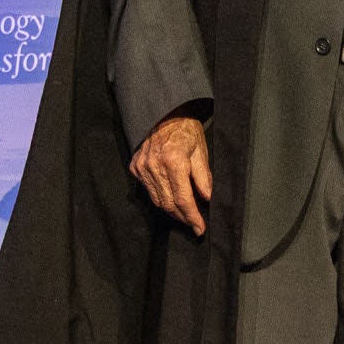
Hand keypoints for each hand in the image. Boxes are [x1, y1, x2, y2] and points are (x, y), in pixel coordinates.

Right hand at [130, 110, 212, 234]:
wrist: (165, 114)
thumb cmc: (186, 131)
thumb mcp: (201, 151)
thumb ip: (203, 177)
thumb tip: (207, 199)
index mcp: (173, 161)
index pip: (183, 199)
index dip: (192, 217)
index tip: (199, 228)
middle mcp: (154, 166)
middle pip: (168, 204)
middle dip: (182, 217)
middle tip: (194, 224)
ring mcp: (142, 167)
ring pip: (157, 200)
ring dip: (171, 210)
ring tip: (184, 214)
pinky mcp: (135, 167)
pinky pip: (148, 190)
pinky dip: (160, 197)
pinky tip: (170, 197)